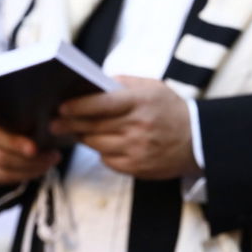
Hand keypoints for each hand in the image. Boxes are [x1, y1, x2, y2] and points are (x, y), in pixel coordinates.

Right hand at [0, 114, 59, 185]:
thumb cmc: (14, 115)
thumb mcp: (18, 111)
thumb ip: (26, 116)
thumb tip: (47, 120)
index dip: (16, 143)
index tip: (34, 148)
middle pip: (1, 156)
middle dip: (31, 159)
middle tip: (55, 155)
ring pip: (5, 168)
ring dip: (33, 167)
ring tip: (53, 159)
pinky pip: (5, 177)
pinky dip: (26, 174)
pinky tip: (43, 167)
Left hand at [50, 76, 198, 179]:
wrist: (196, 140)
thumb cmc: (170, 110)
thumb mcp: (153, 87)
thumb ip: (124, 83)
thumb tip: (93, 83)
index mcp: (141, 103)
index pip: (101, 104)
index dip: (77, 106)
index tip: (61, 107)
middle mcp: (138, 127)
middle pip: (92, 126)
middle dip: (70, 124)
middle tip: (55, 122)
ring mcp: (136, 149)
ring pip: (95, 144)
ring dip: (85, 137)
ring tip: (80, 131)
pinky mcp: (136, 168)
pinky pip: (106, 160)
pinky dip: (102, 152)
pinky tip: (106, 144)